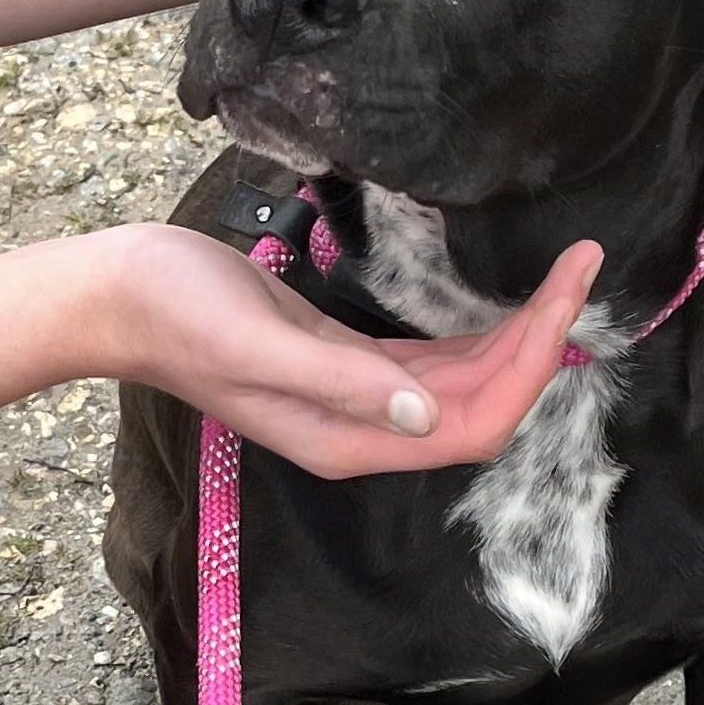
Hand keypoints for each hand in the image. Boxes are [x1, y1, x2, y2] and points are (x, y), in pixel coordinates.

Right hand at [91, 222, 603, 478]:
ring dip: (520, 338)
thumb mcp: (260, 343)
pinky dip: (480, 335)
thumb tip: (423, 415)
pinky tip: (510, 302)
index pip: (472, 423)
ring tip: (567, 274)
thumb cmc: (177, 314)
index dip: (530, 366)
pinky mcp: (345, 359)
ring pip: (464, 384)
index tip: (567, 295)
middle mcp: (361, 430)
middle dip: (542, 343)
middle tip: (585, 265)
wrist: (118, 296)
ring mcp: (354, 398)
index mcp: (348, 439)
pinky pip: (433, 363)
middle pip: (481, 406)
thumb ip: (343, 381)